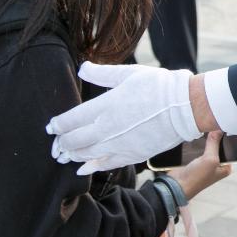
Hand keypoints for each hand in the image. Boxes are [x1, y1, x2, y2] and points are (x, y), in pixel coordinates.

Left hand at [46, 64, 199, 173]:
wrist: (185, 107)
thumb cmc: (158, 86)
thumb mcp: (129, 74)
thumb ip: (102, 73)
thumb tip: (82, 67)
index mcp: (105, 106)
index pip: (71, 119)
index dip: (58, 124)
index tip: (51, 126)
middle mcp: (107, 128)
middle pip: (74, 140)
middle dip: (62, 142)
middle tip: (56, 142)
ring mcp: (119, 144)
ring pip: (86, 154)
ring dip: (72, 155)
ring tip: (65, 154)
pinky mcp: (131, 155)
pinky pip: (105, 165)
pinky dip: (90, 167)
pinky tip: (82, 169)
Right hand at [165, 131, 231, 199]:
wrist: (177, 185)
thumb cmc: (197, 177)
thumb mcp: (210, 159)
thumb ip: (214, 144)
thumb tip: (218, 130)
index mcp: (225, 168)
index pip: (230, 150)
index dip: (227, 139)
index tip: (224, 126)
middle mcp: (216, 166)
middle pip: (218, 147)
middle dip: (215, 138)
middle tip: (213, 125)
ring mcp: (204, 164)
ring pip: (207, 147)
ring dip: (205, 141)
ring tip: (204, 128)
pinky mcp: (194, 162)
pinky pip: (197, 149)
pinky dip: (196, 144)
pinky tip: (195, 136)